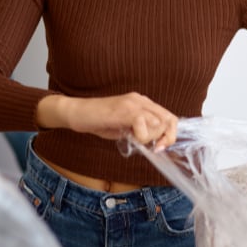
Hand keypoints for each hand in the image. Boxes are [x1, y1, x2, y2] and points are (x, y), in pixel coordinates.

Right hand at [38, 92, 179, 151]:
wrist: (77, 112)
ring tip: (134, 138)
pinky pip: (143, 123)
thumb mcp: (124, 128)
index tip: (159, 147)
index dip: (169, 134)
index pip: (169, 117)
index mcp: (142, 103)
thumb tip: (154, 143)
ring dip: (149, 136)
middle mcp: (140, 100)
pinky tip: (129, 136)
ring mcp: (133, 103)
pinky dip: (140, 135)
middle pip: (169, 119)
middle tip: (151, 147)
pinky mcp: (124, 109)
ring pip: (158, 122)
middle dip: (163, 137)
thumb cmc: (98, 121)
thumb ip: (140, 131)